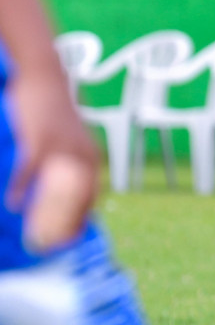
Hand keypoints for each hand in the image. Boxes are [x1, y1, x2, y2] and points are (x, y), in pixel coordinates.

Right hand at [5, 70, 99, 253]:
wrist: (45, 79)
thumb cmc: (53, 113)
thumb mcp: (68, 139)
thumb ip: (68, 162)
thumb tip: (58, 187)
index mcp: (91, 159)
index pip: (91, 198)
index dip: (80, 221)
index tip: (68, 239)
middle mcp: (82, 157)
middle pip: (77, 200)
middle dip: (64, 225)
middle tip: (49, 244)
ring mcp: (63, 149)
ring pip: (55, 190)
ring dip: (42, 214)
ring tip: (30, 231)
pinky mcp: (41, 140)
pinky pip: (31, 172)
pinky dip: (22, 190)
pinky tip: (13, 204)